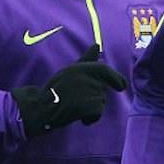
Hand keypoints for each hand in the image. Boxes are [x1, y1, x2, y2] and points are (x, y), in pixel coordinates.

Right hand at [11, 45, 126, 136]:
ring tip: (74, 106)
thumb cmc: (55, 90)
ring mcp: (86, 91)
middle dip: (96, 96)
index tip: (122, 86)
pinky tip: (78, 117)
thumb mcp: (69, 71)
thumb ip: (86, 60)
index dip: (116, 77)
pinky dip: (91, 117)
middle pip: (102, 88)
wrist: (40, 109)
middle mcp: (84, 76)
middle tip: (80, 102)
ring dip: (92, 107)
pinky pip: (98, 112)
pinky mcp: (87, 105)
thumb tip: (97, 45)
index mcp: (79, 67)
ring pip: (101, 101)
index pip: (104, 69)